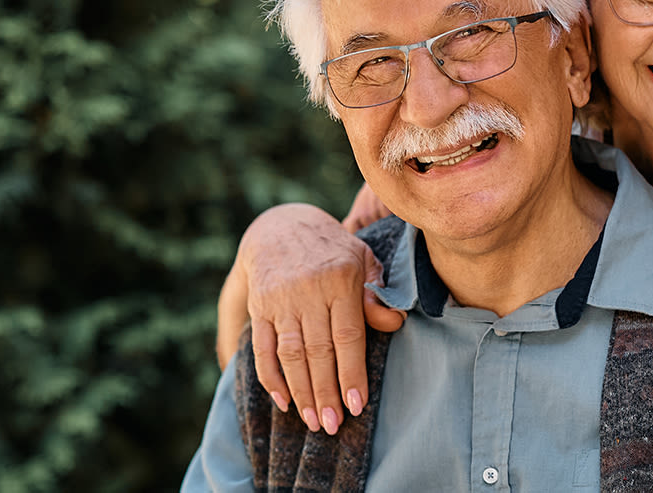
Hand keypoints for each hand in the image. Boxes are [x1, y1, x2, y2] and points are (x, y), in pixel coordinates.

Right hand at [237, 204, 404, 435]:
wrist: (281, 226)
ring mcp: (280, 300)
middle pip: (318, 351)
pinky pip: (262, 349)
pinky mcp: (258, 307)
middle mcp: (307, 291)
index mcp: (339, 279)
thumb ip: (377, 293)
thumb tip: (393, 322)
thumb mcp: (362, 260)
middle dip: (326, 393)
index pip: (348, 336)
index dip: (352, 373)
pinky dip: (271, 378)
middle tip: (334, 425)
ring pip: (290, 354)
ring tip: (314, 421)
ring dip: (301, 392)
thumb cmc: (333, 250)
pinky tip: (284, 401)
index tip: (357, 404)